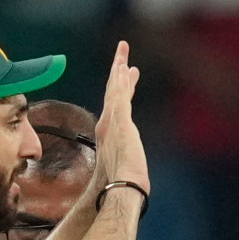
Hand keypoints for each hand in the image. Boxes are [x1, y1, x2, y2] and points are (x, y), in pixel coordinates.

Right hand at [95, 41, 149, 191]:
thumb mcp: (126, 170)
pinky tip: (125, 68)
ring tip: (123, 51)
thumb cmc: (124, 185)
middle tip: (123, 52)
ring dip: (119, 69)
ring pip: (115, 89)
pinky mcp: (121, 122)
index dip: (121, 88)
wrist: (121, 188)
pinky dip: (121, 81)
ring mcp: (113, 122)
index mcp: (109, 134)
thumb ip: (126, 166)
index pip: (116, 105)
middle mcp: (107, 125)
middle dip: (118, 71)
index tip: (128, 73)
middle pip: (112, 92)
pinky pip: (120, 95)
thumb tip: (131, 176)